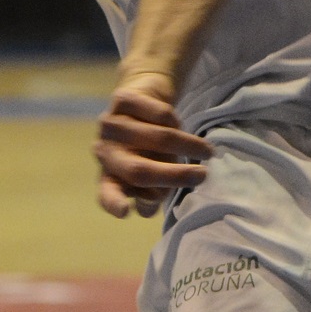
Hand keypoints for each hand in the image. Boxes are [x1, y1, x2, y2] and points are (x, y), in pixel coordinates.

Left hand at [92, 72, 210, 218]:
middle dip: (174, 175)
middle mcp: (104, 153)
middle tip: (203, 175)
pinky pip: (159, 114)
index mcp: (109, 177)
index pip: (107, 195)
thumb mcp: (153, 177)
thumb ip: (152, 195)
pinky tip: (179, 125)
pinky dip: (176, 121)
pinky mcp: (122, 100)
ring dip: (186, 145)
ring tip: (205, 151)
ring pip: (156, 139)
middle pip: (138, 171)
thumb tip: (148, 207)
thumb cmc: (151, 150)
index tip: (125, 211)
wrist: (148, 105)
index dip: (115, 203)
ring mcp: (110, 125)